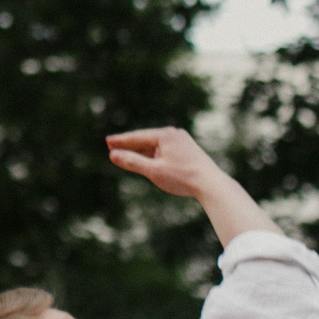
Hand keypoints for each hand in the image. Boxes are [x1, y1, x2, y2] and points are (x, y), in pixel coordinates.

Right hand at [105, 128, 280, 246]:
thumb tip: (113, 155)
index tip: (107, 141)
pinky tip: (148, 160)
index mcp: (166, 135)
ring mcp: (182, 141)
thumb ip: (132, 162)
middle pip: (146, 139)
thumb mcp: (153, 171)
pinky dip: (153, 155)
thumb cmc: (182, 177)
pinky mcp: (188, 150)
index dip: (121, 141)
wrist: (211, 184)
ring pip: (156, 145)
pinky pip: (165, 150)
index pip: (138, 137)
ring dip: (141, 151)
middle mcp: (174, 134)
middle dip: (130, 145)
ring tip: (127, 154)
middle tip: (112, 147)